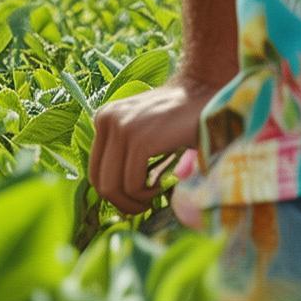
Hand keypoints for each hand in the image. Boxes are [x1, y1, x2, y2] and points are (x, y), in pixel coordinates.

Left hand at [88, 73, 219, 214]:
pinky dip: (147, 194)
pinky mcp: (138, 139)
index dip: (113, 194)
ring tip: (154, 195)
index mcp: (103, 119)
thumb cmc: (180, 120)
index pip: (94, 171)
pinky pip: (132, 184)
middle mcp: (106, 120)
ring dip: (135, 201)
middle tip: (144, 206)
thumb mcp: (141, 131)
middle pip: (99, 182)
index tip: (134, 200)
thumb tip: (112, 194)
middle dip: (121, 203)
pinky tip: (161, 185)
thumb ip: (123, 153)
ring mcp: (120, 128)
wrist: (207, 94)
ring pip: (112, 187)